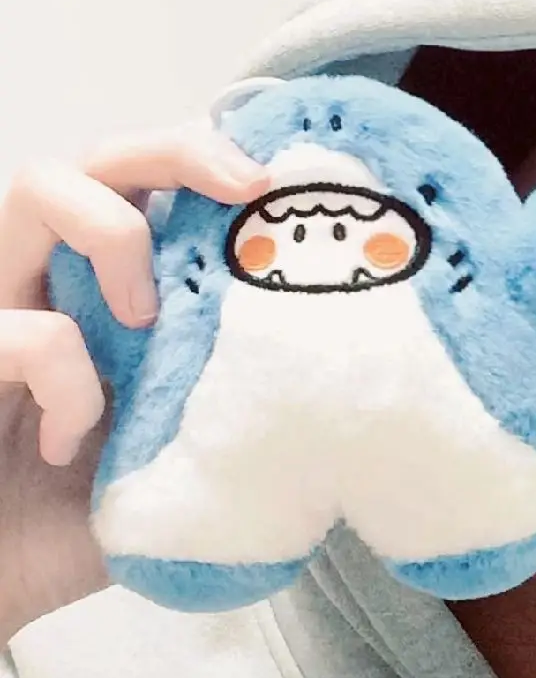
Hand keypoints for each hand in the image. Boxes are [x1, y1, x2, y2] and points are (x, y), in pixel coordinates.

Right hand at [0, 124, 268, 640]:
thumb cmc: (72, 527)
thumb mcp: (184, 469)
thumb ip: (244, 428)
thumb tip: (360, 430)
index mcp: (105, 294)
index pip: (153, 187)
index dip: (214, 158)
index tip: (291, 180)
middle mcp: (45, 281)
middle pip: (100, 156)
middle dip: (176, 150)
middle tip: (245, 188)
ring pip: (36, 189)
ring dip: (111, 232)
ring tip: (148, 318)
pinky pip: (24, 331)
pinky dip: (69, 381)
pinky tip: (76, 444)